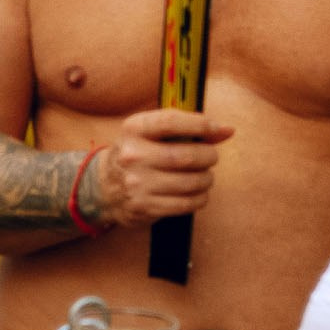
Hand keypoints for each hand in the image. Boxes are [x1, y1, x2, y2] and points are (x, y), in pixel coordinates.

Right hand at [82, 109, 231, 230]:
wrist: (102, 187)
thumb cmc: (138, 153)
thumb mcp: (152, 133)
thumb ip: (188, 128)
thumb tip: (227, 130)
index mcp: (134, 129)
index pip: (171, 121)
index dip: (200, 124)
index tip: (219, 129)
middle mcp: (132, 155)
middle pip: (186, 156)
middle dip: (209, 156)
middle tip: (211, 157)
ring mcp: (137, 184)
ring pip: (190, 182)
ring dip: (206, 179)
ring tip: (205, 176)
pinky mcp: (143, 207)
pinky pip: (185, 204)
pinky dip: (200, 198)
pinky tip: (198, 193)